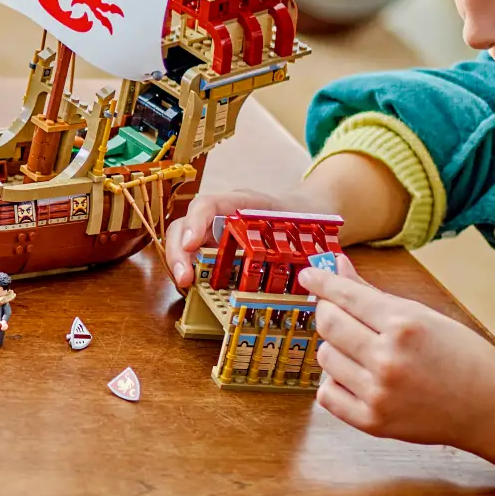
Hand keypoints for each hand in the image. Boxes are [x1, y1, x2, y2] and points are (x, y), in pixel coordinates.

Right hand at [166, 148, 417, 286]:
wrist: (307, 213)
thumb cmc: (304, 217)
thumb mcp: (306, 221)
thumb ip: (307, 241)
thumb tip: (316, 271)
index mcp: (239, 203)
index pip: (207, 205)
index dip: (195, 223)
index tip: (193, 245)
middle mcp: (219, 217)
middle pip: (183, 227)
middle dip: (178, 252)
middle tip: (184, 279)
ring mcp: (212, 235)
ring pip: (182, 244)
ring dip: (178, 265)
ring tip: (186, 288)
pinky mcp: (213, 253)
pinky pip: (193, 261)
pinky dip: (189, 275)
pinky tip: (193, 292)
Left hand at [304, 267, 494, 492]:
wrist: (489, 408)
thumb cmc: (461, 356)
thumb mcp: (423, 316)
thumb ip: (373, 294)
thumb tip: (337, 267)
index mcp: (404, 326)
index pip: (345, 296)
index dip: (321, 282)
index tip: (308, 275)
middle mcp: (388, 359)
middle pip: (328, 324)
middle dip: (328, 313)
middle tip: (339, 313)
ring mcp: (379, 393)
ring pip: (325, 357)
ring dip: (336, 350)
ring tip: (365, 352)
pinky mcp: (372, 422)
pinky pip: (326, 394)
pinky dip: (336, 383)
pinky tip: (358, 378)